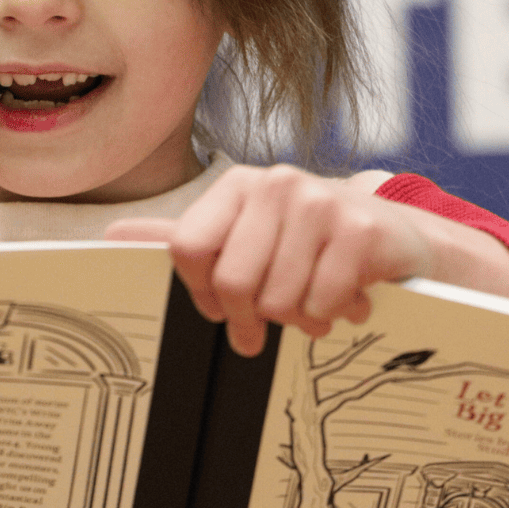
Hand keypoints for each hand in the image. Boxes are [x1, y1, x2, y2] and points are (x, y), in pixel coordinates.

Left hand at [105, 165, 508, 355]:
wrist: (397, 236)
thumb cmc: (310, 243)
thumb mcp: (246, 234)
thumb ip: (183, 237)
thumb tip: (111, 238)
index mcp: (239, 186)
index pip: (187, 249)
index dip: (204, 293)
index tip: (225, 310)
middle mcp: (276, 183)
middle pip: (234, 282)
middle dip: (253, 319)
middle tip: (272, 324)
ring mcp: (321, 202)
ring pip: (279, 301)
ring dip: (300, 321)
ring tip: (317, 305)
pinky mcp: (362, 228)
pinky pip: (322, 303)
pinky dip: (333, 316)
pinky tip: (347, 298)